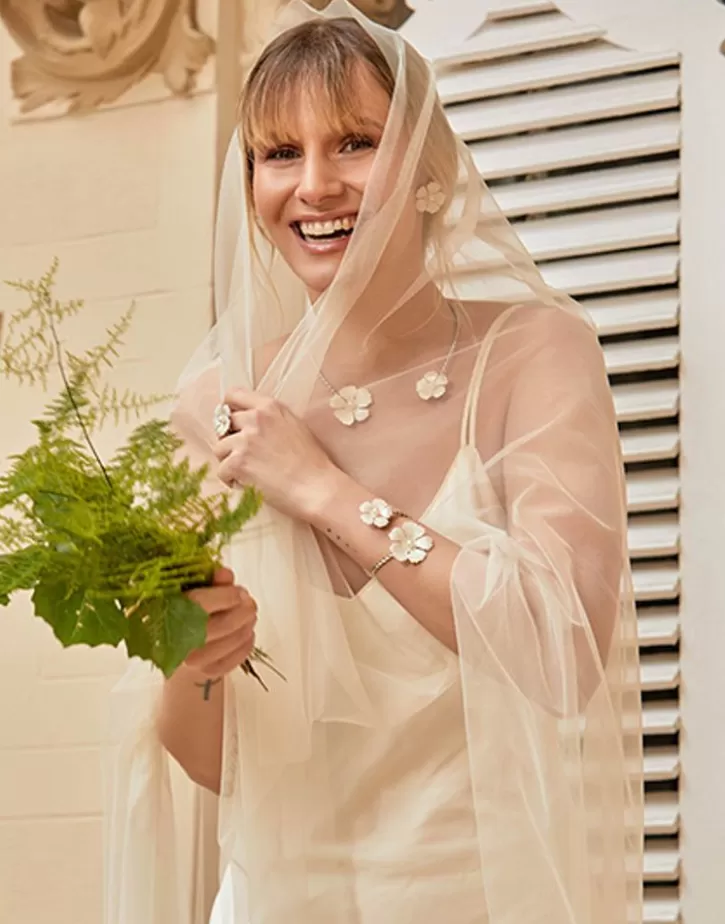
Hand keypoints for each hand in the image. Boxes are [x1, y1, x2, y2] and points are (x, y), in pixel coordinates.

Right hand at [183, 567, 256, 678]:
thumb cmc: (185, 612)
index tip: (239, 591)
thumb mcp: (192, 590)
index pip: (201, 604)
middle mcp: (180, 640)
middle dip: (245, 610)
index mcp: (170, 613)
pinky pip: (237, 657)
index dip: (227, 595)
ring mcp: (194, 660)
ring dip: (248, 625)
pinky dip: (247, 643)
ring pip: (234, 640)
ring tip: (249, 615)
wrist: (174, 646)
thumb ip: (209, 581)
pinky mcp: (208, 672)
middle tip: (250, 602)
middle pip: (225, 624)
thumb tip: (224, 574)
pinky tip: (247, 632)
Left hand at [213, 388, 338, 520]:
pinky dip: (232, 481)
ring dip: (230, 462)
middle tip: (244, 456)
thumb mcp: (294, 426)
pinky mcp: (238, 462)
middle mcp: (255, 419)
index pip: (234, 395)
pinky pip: (221, 471)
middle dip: (229, 440)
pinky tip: (250, 484)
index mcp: (270, 407)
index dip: (227, 409)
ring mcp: (245, 440)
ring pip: (219, 449)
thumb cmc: (311, 463)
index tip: (230, 423)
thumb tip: (247, 422)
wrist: (316, 487)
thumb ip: (270, 419)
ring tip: (251, 473)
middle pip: (223, 424)